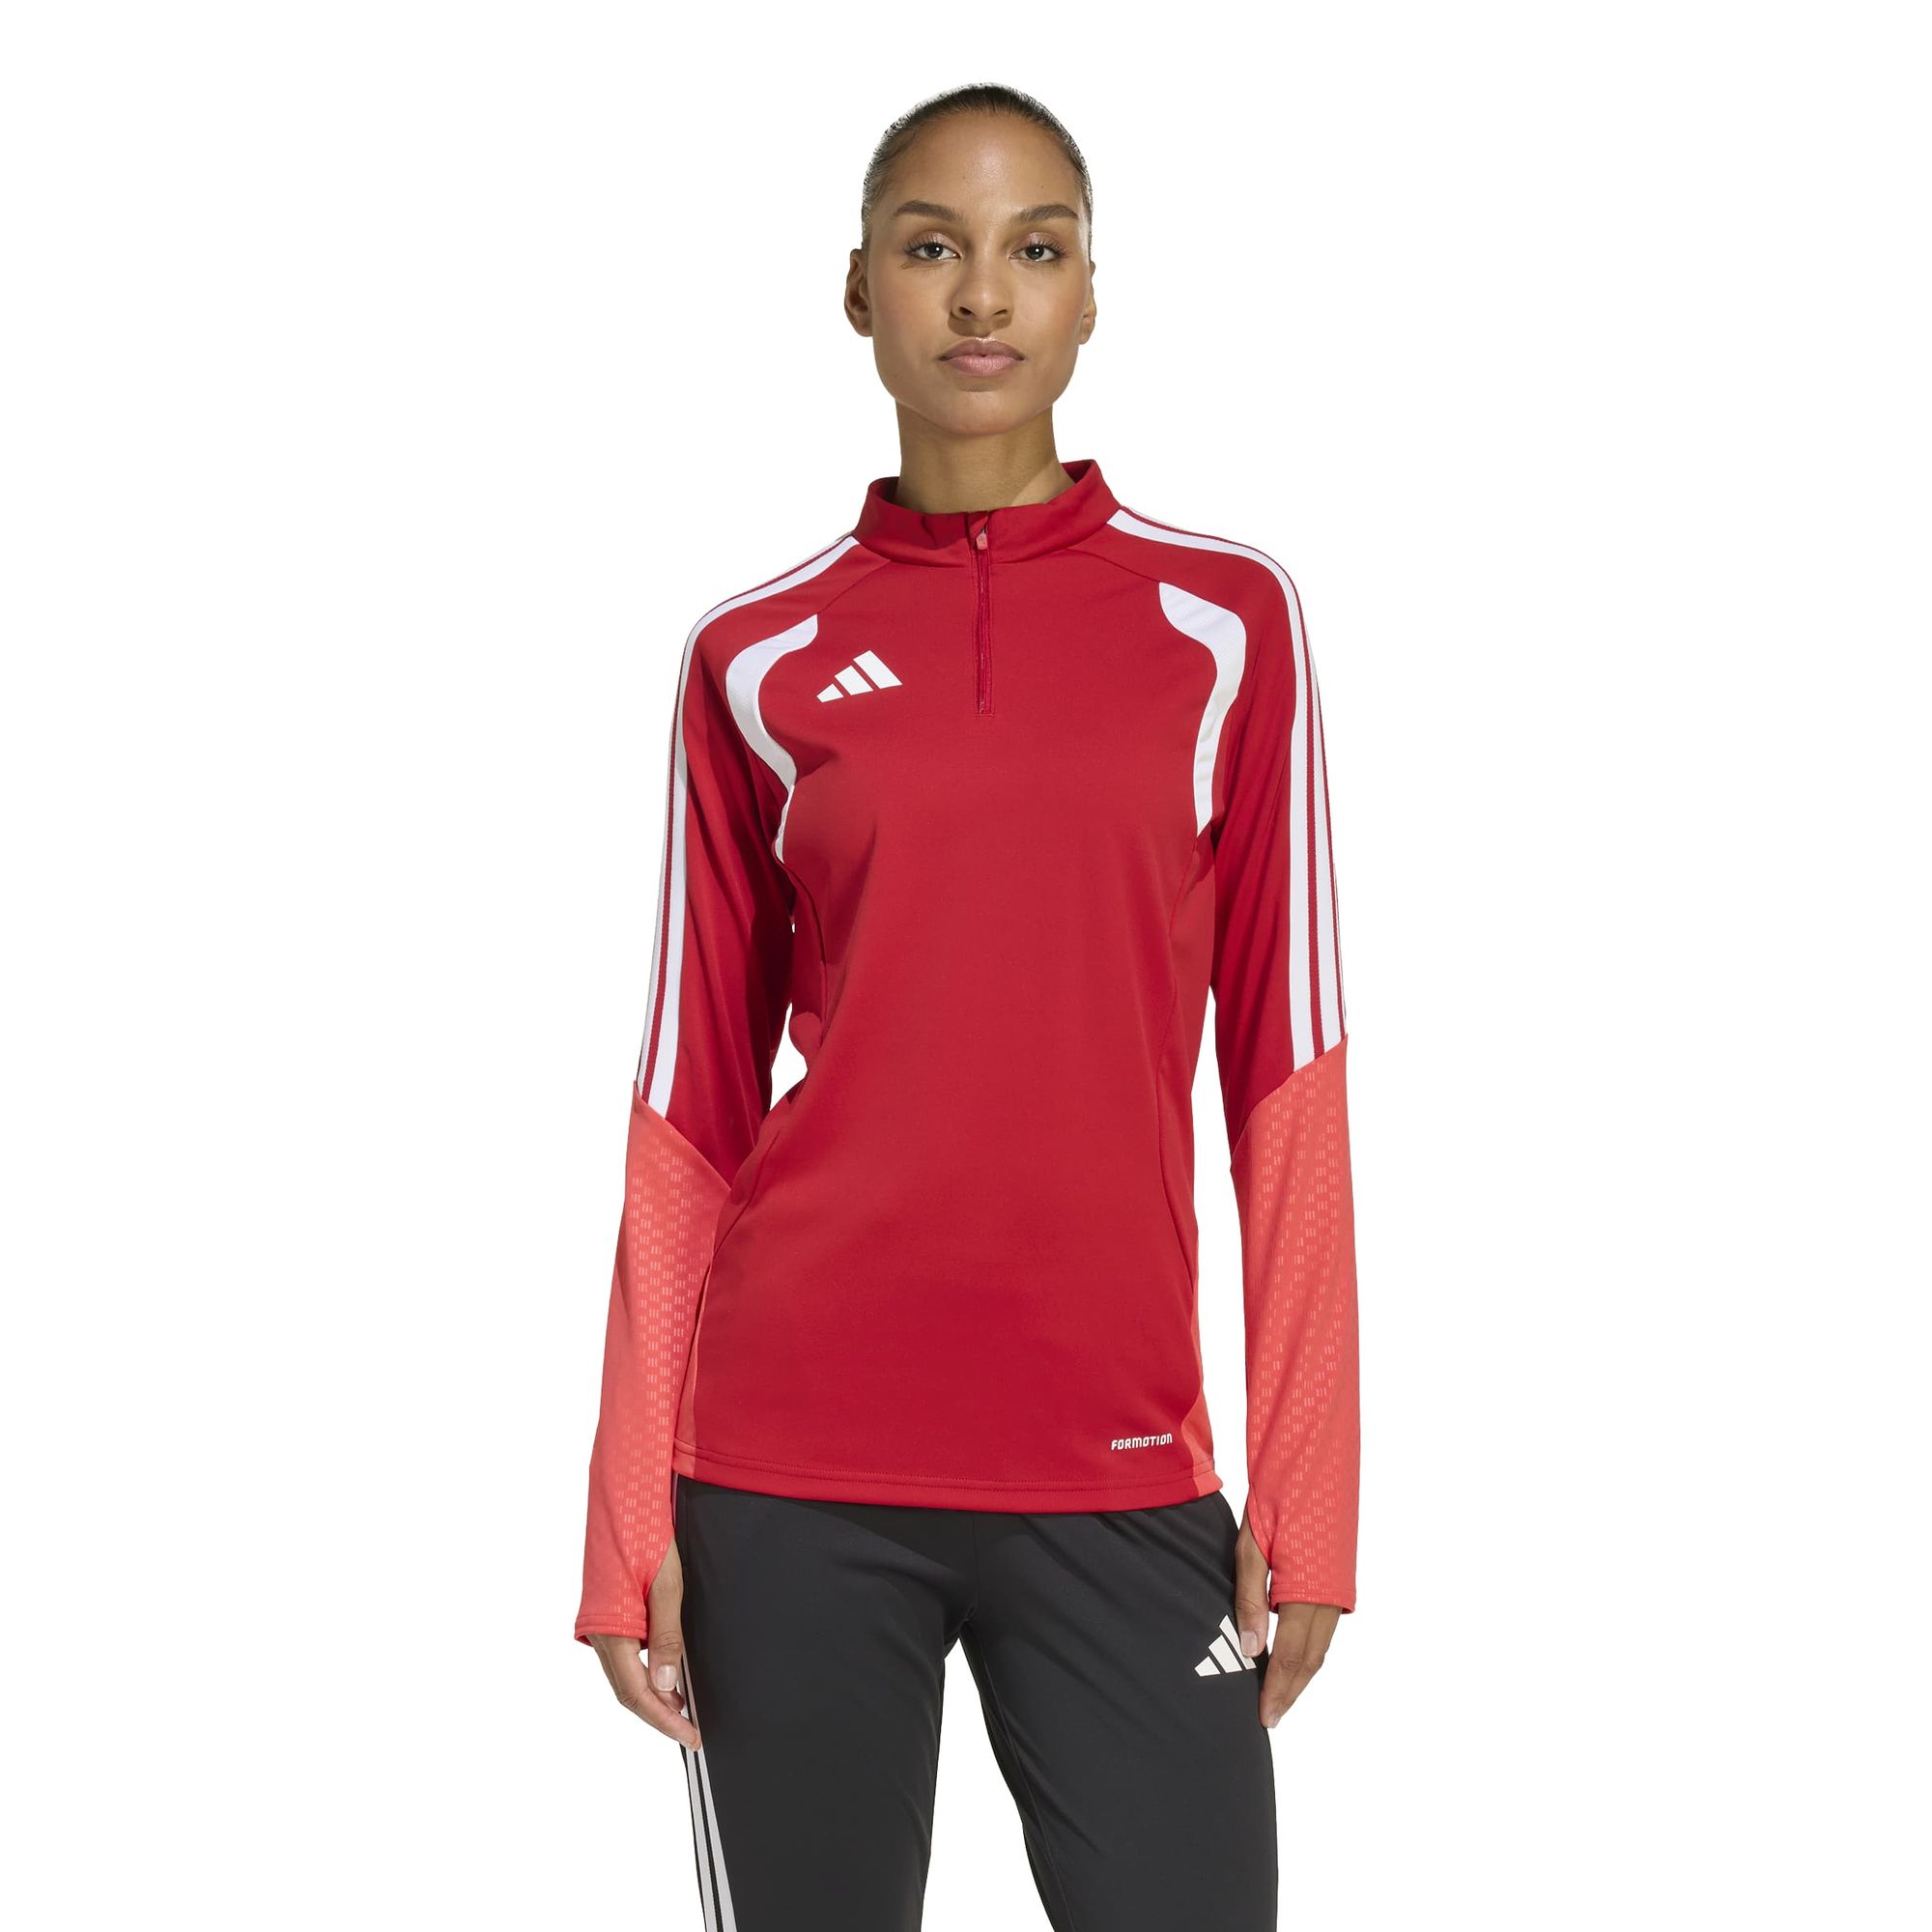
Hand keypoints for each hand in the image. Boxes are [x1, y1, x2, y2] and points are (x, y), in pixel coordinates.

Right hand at [585, 1538, 702, 1748]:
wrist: (623, 1498)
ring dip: (651, 1693)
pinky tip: (666, 1671)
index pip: (636, 1693)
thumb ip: (666, 1637)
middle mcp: (598, 1634)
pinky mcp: (607, 1615)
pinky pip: (623, 1655)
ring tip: (684, 1705)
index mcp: (610, 1631)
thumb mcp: (666, 1586)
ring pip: (624, 1674)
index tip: (690, 1737)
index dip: (663, 1719)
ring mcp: (600, 1625)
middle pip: (627, 1690)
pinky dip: (644, 1670)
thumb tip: (667, 1685)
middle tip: (690, 1729)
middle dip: (658, 1713)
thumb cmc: (645, 1535)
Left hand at [1234, 1505, 1341, 1728]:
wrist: (1310, 1459)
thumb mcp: (1251, 1546)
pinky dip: (1309, 1646)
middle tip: (1271, 1717)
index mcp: (1308, 1590)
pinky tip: (1291, 1652)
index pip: (1292, 1655)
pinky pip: (1324, 1624)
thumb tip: (1253, 1650)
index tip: (1264, 1717)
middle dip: (1291, 1690)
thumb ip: (1251, 1599)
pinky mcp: (1336, 1576)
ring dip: (1301, 1671)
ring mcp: (1337, 1585)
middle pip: (1312, 1658)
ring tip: (1279, 1694)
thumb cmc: (1276, 1498)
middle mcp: (1330, 1594)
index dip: (1278, 1689)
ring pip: (1321, 1643)